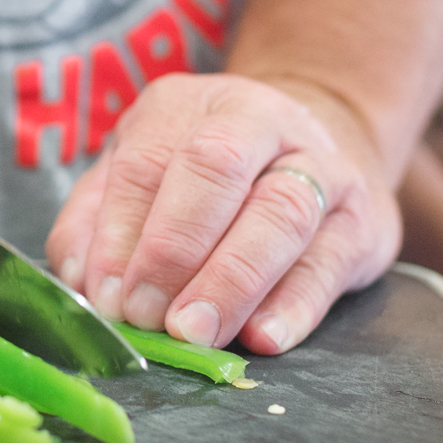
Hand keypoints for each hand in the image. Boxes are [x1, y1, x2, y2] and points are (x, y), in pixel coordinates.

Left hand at [46, 73, 400, 353]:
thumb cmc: (205, 175)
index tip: (107, 294)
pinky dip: (295, 305)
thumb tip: (80, 280)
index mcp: (187, 106)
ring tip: (196, 331)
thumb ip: (98, 220)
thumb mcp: (141, 173)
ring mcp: (320, 167)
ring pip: (280, 215)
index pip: (147, 161)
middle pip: (215, 171)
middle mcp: (259, 120)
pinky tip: (264, 337)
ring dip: (232, 280)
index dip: (121, 231)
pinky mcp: (363, 221)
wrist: (319, 143)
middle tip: (147, 313)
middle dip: (174, 248)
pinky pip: (328, 262)